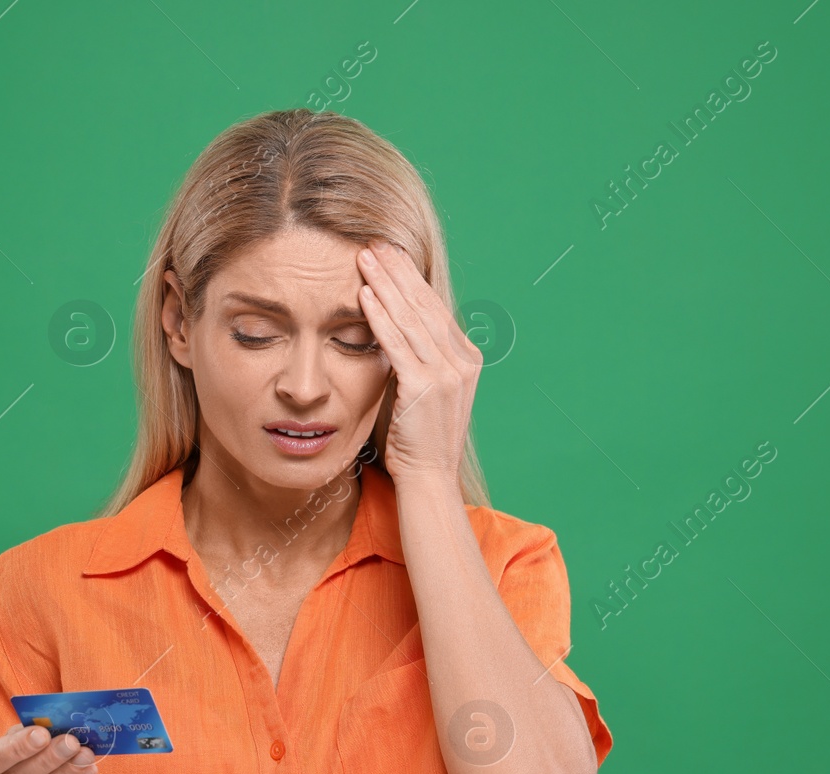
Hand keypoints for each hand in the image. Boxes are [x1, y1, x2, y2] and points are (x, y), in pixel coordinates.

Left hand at [355, 239, 481, 488]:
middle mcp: (462, 360)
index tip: (390, 254)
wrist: (430, 475)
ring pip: (410, 318)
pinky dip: (379, 317)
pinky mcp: (425, 386)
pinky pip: (397, 343)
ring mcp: (446, 372)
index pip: (434, 307)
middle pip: (424, 304)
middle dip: (397, 271)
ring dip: (384, 284)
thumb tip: (395, 328)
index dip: (410, 278)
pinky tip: (364, 296)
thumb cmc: (420, 437)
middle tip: (374, 243)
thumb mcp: (426, 390)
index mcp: (466, 357)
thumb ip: (419, 358)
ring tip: (363, 259)